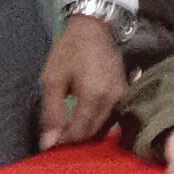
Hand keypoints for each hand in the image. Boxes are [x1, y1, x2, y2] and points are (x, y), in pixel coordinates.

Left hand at [39, 15, 126, 149]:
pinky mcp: (125, 93)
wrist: (95, 28)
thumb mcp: (52, 80)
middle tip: (57, 137)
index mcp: (93, 96)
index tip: (50, 143)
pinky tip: (84, 119)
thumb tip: (49, 144)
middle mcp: (112, 100)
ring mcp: (122, 97)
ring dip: (86, 133)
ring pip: (104, 128)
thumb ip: (52, 114)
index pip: (79, 133)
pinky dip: (97, 124)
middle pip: (93, 134)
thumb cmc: (70, 51)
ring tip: (69, 130)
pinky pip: (112, 117)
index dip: (63, 143)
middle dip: (74, 140)